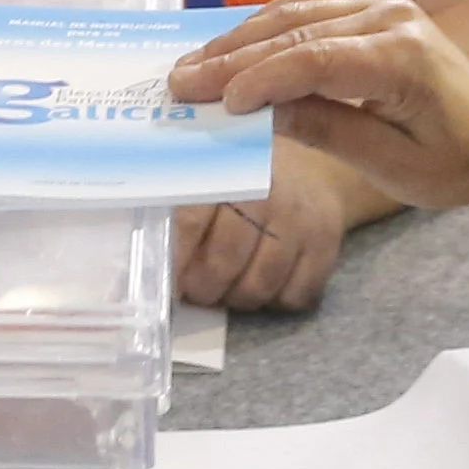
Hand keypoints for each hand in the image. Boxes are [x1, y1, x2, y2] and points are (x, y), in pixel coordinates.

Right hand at [166, 0, 468, 214]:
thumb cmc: (458, 164)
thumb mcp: (394, 166)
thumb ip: (328, 129)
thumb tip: (260, 112)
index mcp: (402, 59)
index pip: (313, 59)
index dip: (258, 78)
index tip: (214, 103)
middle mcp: (390, 18)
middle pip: (295, 29)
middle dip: (232, 56)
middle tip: (178, 81)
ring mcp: (383, 8)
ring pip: (296, 11)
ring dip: (241, 36)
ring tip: (194, 65)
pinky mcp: (375, 11)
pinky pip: (311, 9)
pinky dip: (268, 26)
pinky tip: (234, 45)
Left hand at [175, 138, 354, 310]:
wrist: (312, 169)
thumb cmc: (247, 174)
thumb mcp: (212, 167)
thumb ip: (179, 196)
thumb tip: (141, 235)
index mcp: (230, 167)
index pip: (191, 220)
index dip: (174, 257)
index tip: (163, 279)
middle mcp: (270, 192)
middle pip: (225, 261)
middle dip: (202, 287)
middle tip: (194, 290)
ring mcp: (302, 221)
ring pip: (259, 286)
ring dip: (236, 298)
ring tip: (225, 289)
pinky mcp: (328, 246)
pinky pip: (294, 296)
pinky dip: (274, 301)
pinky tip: (263, 284)